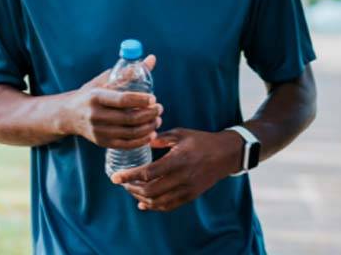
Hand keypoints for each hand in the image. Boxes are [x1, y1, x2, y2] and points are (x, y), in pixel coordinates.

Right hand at [63, 56, 163, 148]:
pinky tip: (151, 133)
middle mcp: (95, 115)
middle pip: (129, 118)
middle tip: (160, 109)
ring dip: (148, 127)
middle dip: (149, 114)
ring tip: (158, 120)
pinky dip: (141, 140)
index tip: (154, 99)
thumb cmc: (91, 94)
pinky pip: (126, 144)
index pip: (122, 100)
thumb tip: (152, 59)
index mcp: (96, 97)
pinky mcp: (102, 142)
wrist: (69, 115)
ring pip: (130, 132)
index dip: (141, 100)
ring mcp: (98, 131)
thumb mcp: (105, 80)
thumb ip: (129, 72)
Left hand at [110, 128, 242, 211]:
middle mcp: (182, 177)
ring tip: (132, 190)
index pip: (148, 173)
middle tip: (122, 183)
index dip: (129, 176)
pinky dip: (154, 206)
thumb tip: (144, 141)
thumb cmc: (202, 141)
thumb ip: (162, 138)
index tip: (115, 178)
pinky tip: (144, 203)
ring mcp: (187, 189)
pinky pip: (168, 206)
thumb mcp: (182, 133)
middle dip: (131, 188)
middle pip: (149, 190)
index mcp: (178, 160)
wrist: (226, 154)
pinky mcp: (191, 195)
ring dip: (140, 198)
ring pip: (157, 201)